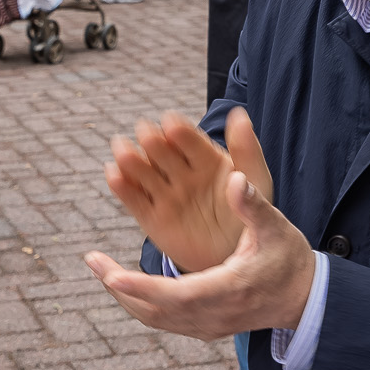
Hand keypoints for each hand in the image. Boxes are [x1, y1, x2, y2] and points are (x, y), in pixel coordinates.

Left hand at [85, 143, 313, 342]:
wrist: (303, 299)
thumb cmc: (289, 259)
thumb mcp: (276, 228)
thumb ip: (253, 205)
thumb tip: (234, 178)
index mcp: (230, 288)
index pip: (178, 294)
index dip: (142, 286)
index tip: (110, 275)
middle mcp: (215, 315)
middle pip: (156, 311)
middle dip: (120, 287)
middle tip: (92, 261)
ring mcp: (208, 326)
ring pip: (155, 319)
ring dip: (125, 296)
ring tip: (99, 267)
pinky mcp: (204, 329)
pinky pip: (163, 321)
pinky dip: (139, 303)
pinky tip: (123, 282)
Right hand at [103, 108, 272, 274]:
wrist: (235, 255)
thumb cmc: (250, 214)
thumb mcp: (256, 180)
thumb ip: (246, 150)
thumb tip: (238, 113)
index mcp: (204, 157)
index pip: (187, 138)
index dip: (178, 130)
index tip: (171, 123)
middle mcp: (180, 171)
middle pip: (160, 151)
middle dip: (151, 141)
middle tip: (145, 133)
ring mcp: (164, 194)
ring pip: (142, 172)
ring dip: (130, 159)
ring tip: (122, 149)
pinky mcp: (150, 218)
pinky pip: (133, 200)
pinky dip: (121, 187)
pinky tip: (114, 175)